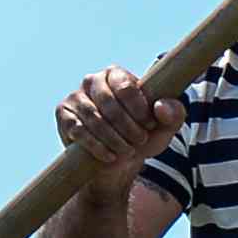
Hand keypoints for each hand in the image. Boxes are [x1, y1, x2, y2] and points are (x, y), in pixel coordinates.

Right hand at [55, 64, 181, 174]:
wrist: (117, 163)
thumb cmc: (142, 138)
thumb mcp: (164, 129)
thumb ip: (174, 114)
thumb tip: (161, 106)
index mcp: (116, 75)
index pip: (126, 86)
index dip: (139, 108)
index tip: (150, 125)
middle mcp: (92, 81)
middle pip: (109, 101)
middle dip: (127, 125)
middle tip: (140, 141)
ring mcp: (75, 98)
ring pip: (94, 117)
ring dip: (114, 138)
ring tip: (127, 151)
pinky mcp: (64, 117)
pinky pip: (78, 130)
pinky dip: (96, 146)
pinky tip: (110, 156)